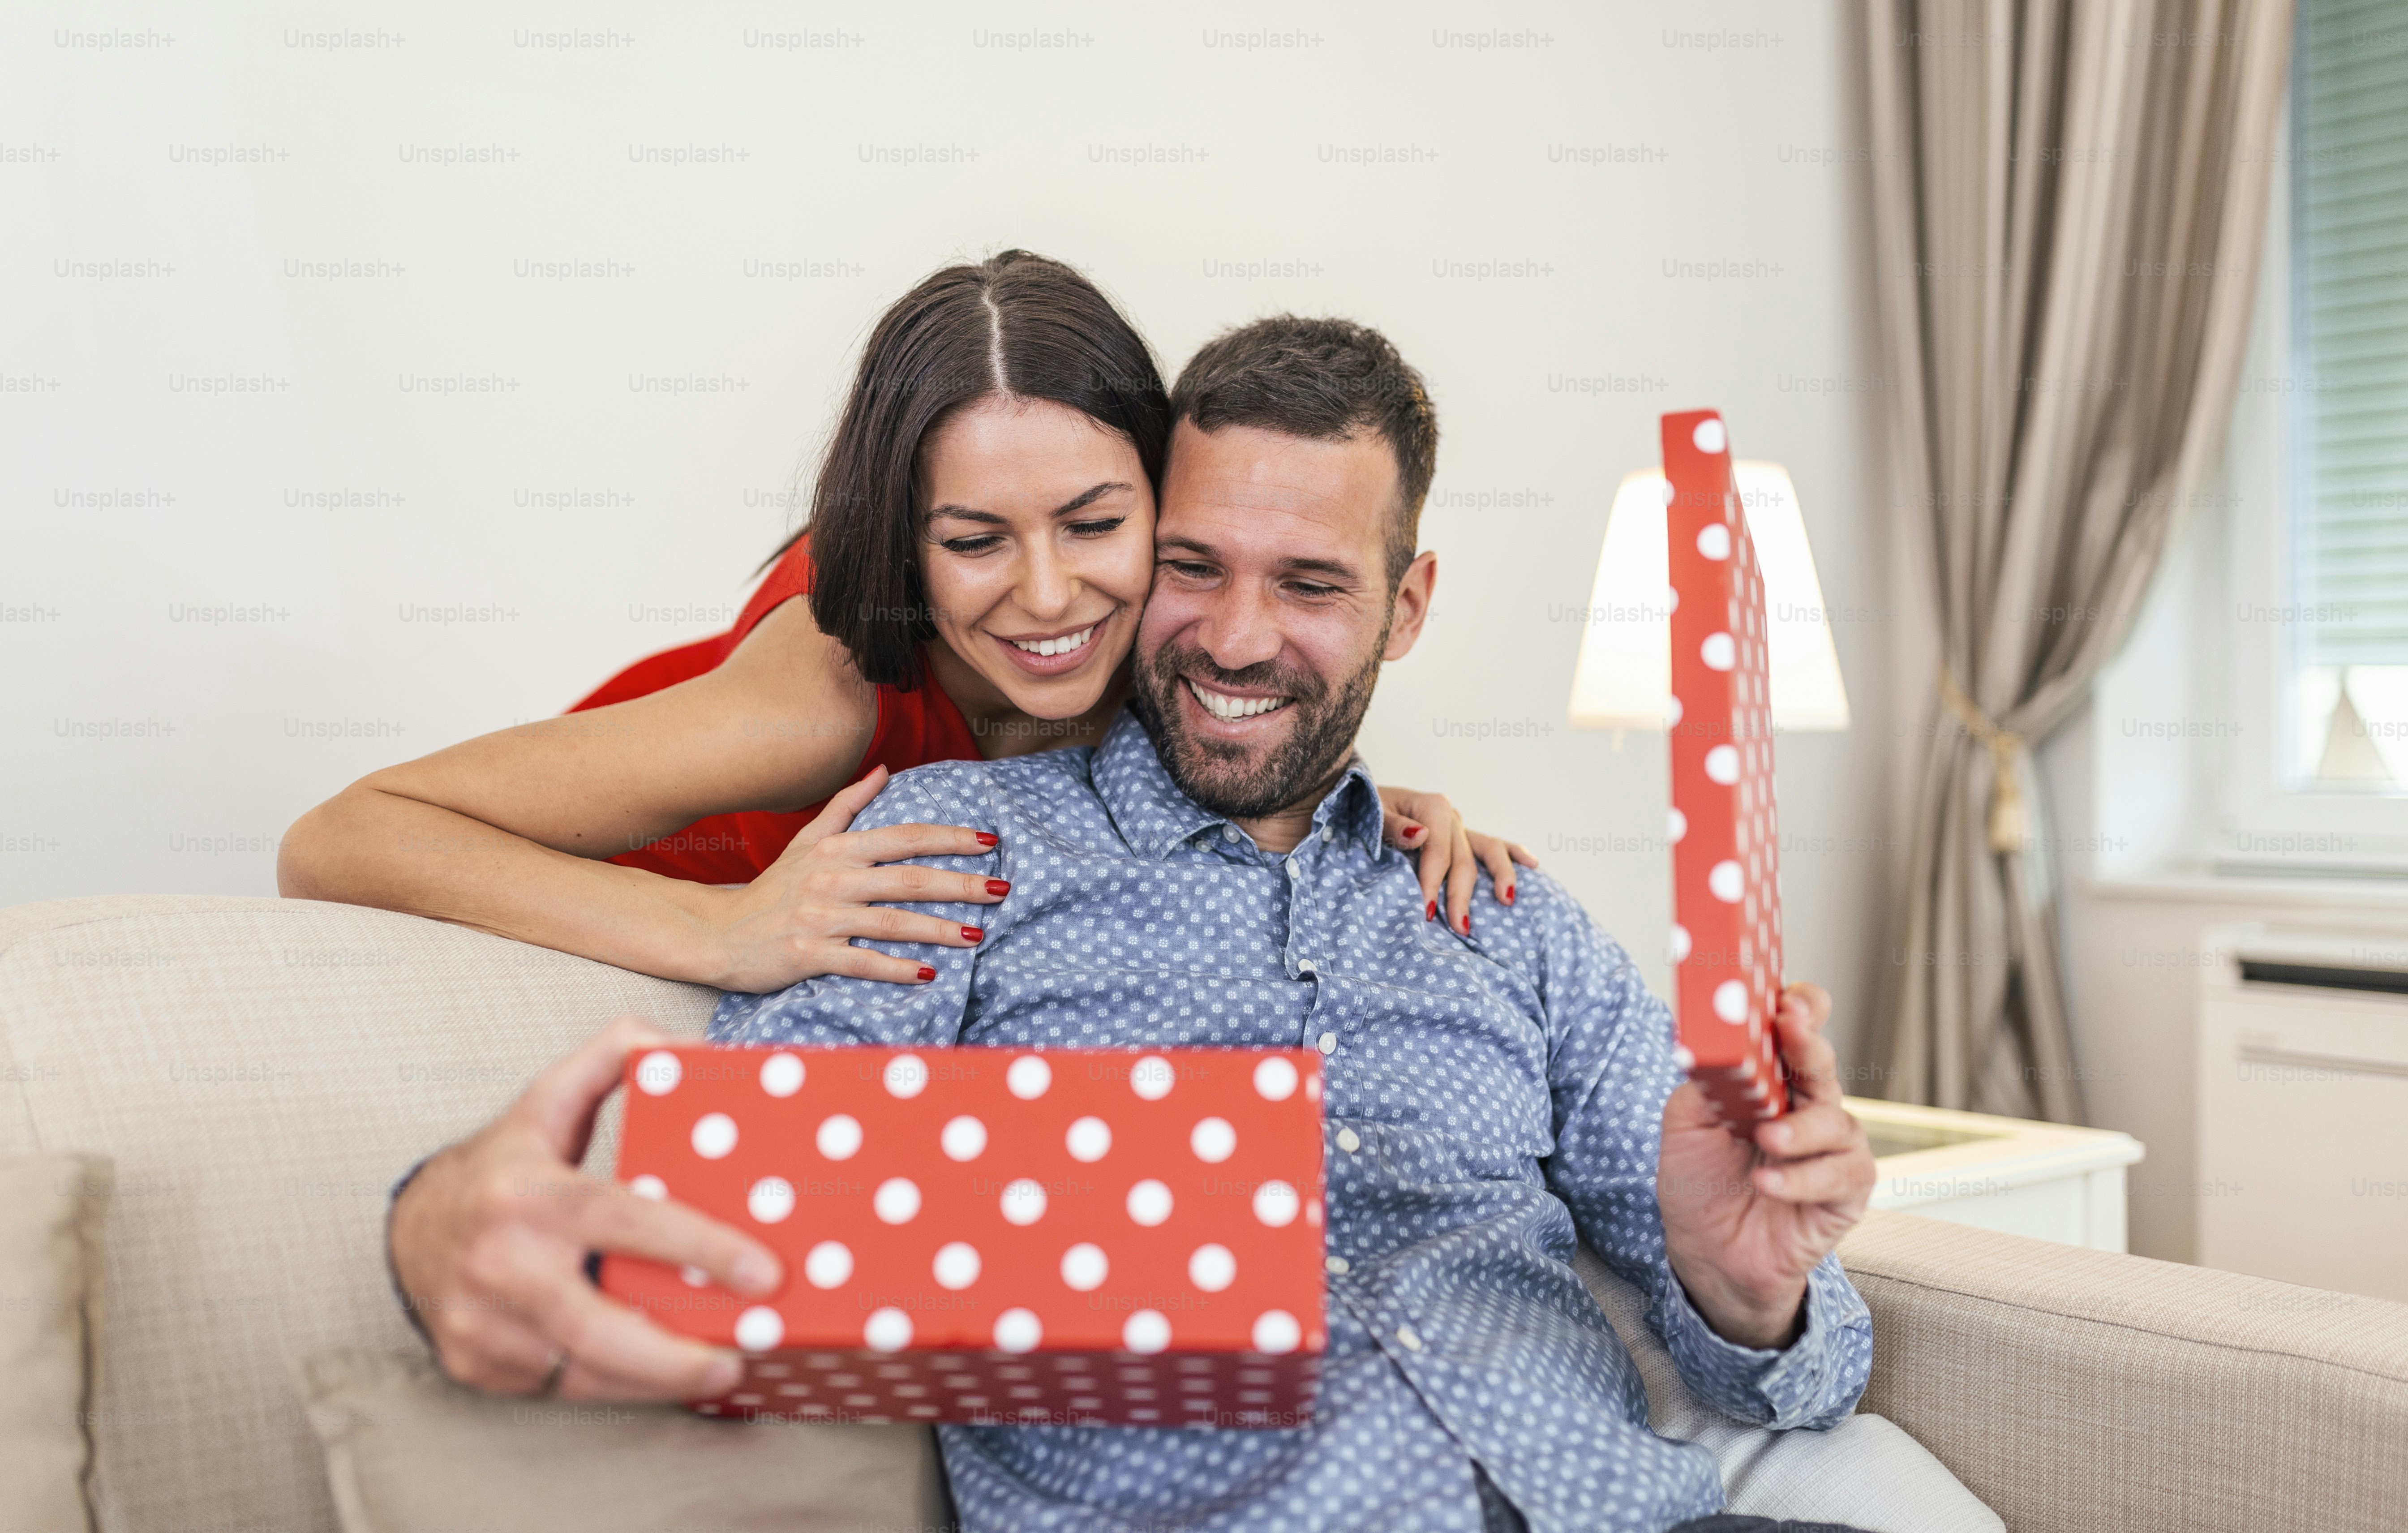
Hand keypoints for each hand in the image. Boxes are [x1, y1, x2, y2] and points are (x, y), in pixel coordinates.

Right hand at [387, 1015, 784, 1400]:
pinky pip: (561, 1387)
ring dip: (656, 1380)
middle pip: (598, 1326)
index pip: (626, 1222)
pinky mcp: (477, 1365)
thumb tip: (677, 1047)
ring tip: (720, 1371)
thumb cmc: (501, 1165)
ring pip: (583, 1370)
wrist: (409, 1229)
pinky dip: (617, 1387)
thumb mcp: (548, 1100)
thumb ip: (612, 1057)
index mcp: (527, 1195)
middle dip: (676, 1354)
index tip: (763, 1272)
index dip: (700, 1248)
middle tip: (744, 1354)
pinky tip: (660, 1378)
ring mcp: (483, 1323)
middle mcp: (499, 1264)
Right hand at [708, 765, 1006, 991]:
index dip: (948, 838)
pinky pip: (861, 961)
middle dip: (960, 883)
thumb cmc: (771, 889)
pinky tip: (930, 974)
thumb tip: (884, 769)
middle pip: (908, 878)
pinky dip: (896, 968)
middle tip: (1003, 889)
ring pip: (891, 921)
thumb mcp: (807, 842)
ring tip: (979, 934)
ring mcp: (819, 917)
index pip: (903, 838)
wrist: (718, 933)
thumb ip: (847, 805)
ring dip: (938, 928)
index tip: (989, 841)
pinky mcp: (807, 953)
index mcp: (837, 850)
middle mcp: (831, 879)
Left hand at [1376, 785, 1536, 936]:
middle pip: (1463, 860)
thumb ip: (1392, 825)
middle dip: (1461, 895)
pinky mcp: (1463, 836)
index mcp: (1432, 808)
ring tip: (1506, 901)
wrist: (1362, 800)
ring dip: (1500, 876)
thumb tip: (1420, 834)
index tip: (1425, 912)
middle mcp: (1451, 816)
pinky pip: (1493, 844)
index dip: (1432, 884)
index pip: (1438, 853)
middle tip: (1459, 928)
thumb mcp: (1372, 814)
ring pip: (1488, 851)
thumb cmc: (1365, 811)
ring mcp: (1460, 826)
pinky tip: (1532, 865)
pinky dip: (1513, 853)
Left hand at [1655, 982, 1874, 1348]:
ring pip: (1836, 1121)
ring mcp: (1831, 1149)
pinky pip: (1839, 1175)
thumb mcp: (1686, 1123)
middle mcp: (1808, 1106)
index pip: (1796, 1032)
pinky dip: (1802, 1178)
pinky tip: (1768, 1182)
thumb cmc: (1700, 1182)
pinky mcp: (1845, 1192)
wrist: (1707, 1253)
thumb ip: (1705, 1081)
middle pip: (1821, 1063)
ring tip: (1767, 1138)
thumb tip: (1714, 1044)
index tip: (1784, 997)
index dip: (1799, 1008)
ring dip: (1800, 1128)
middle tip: (1791, 1029)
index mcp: (1771, 1080)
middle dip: (1808, 1043)